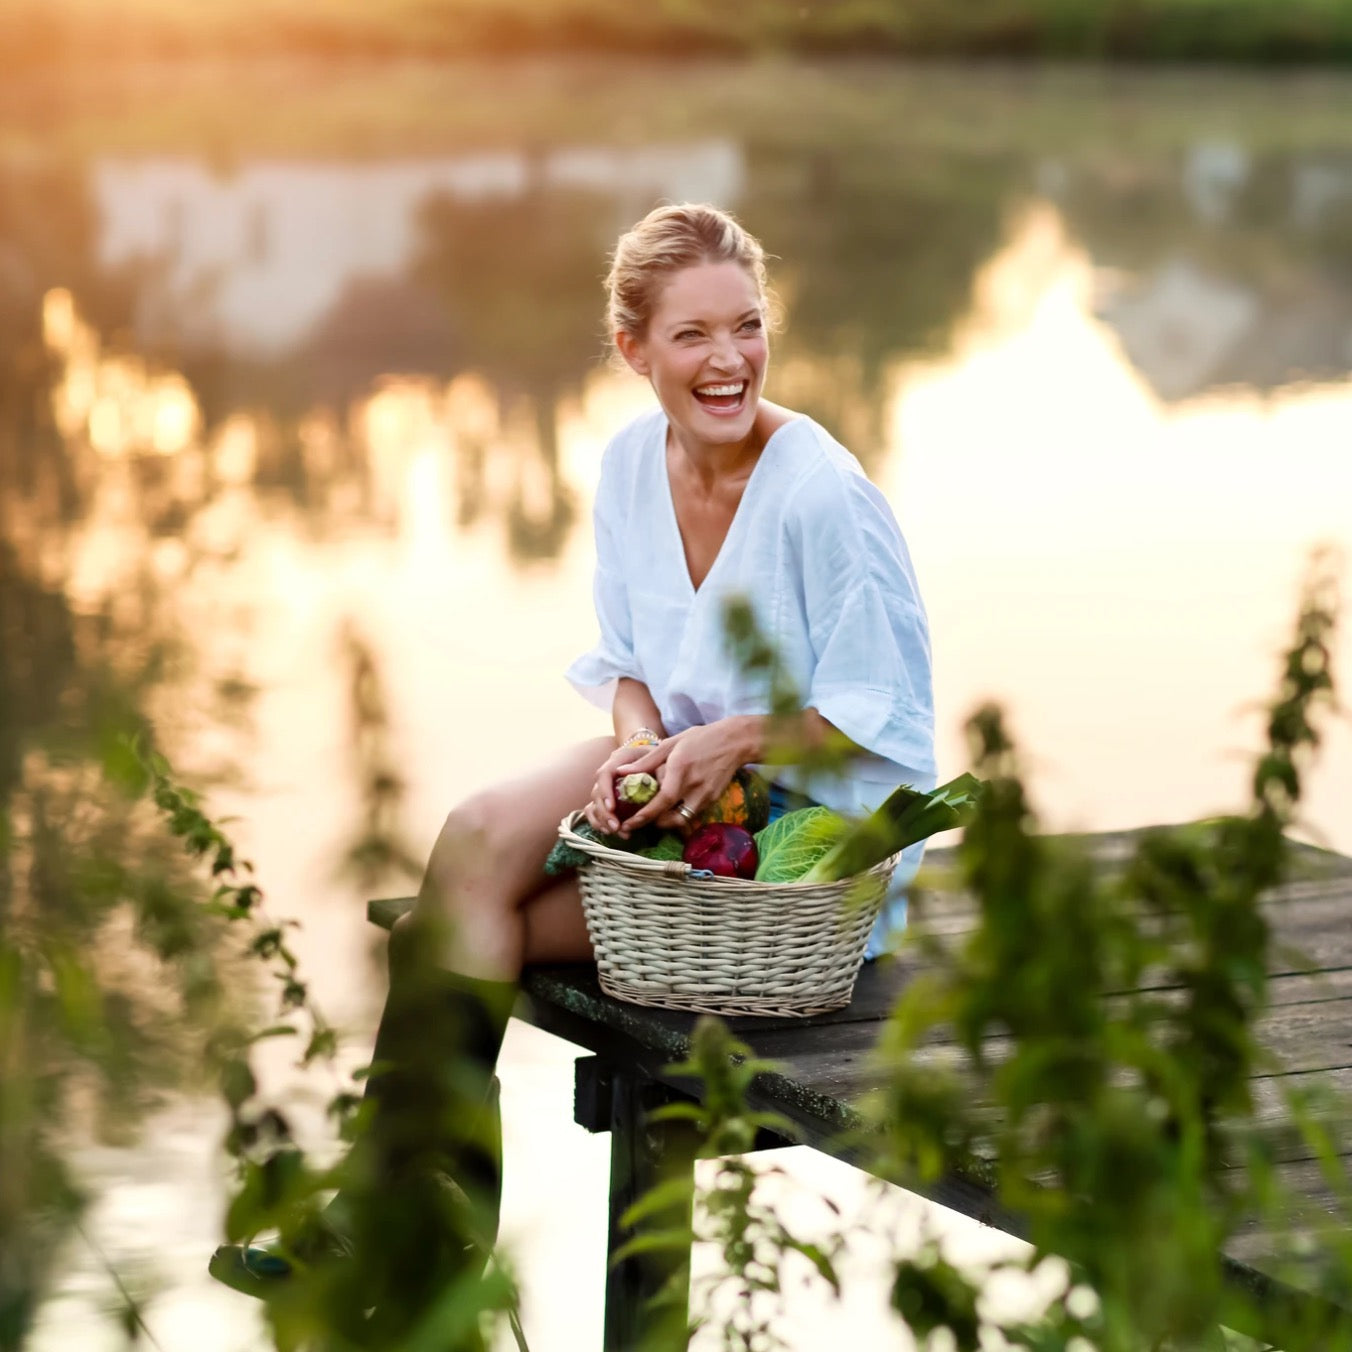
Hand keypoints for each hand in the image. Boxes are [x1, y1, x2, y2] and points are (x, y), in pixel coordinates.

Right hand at [584, 740, 660, 835]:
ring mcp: (607, 785)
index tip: (612, 808)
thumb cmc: (665, 761)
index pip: (605, 773)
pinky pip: (594, 811)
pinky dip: (599, 822)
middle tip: (616, 827)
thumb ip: (660, 774)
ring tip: (616, 832)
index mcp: (621, 758)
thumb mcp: (665, 763)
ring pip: (593, 803)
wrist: (663, 760)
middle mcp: (610, 771)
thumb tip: (652, 791)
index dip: (605, 791)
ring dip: (601, 820)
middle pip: (596, 791)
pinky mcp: (608, 797)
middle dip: (604, 812)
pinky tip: (610, 832)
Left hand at [613, 721, 749, 837]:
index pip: (662, 800)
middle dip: (653, 823)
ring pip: (682, 820)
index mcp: (680, 768)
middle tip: (638, 821)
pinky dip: (679, 815)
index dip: (645, 815)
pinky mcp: (713, 800)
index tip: (630, 823)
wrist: (734, 741)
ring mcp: (706, 794)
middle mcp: (694, 785)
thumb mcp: (670, 743)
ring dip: (666, 821)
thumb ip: (646, 761)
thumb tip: (620, 771)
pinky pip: (692, 814)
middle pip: (671, 817)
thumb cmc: (700, 739)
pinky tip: (671, 807)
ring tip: (654, 815)